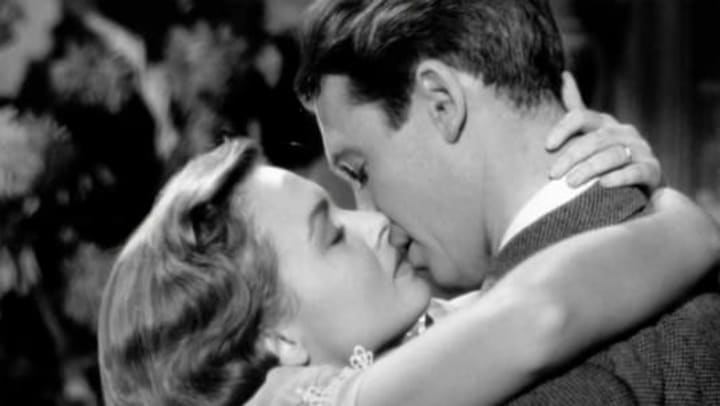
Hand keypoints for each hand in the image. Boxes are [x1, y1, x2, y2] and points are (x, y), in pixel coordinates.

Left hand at [545, 72, 662, 190]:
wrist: (643, 183)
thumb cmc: (608, 159)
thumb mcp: (591, 132)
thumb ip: (576, 108)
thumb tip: (564, 74)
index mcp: (604, 123)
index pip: (580, 116)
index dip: (563, 129)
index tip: (547, 146)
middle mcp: (624, 132)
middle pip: (595, 139)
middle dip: (571, 156)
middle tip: (552, 174)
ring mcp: (640, 149)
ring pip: (614, 155)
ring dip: (590, 168)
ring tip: (570, 183)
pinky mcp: (652, 170)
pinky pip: (636, 171)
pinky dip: (620, 177)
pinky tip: (604, 184)